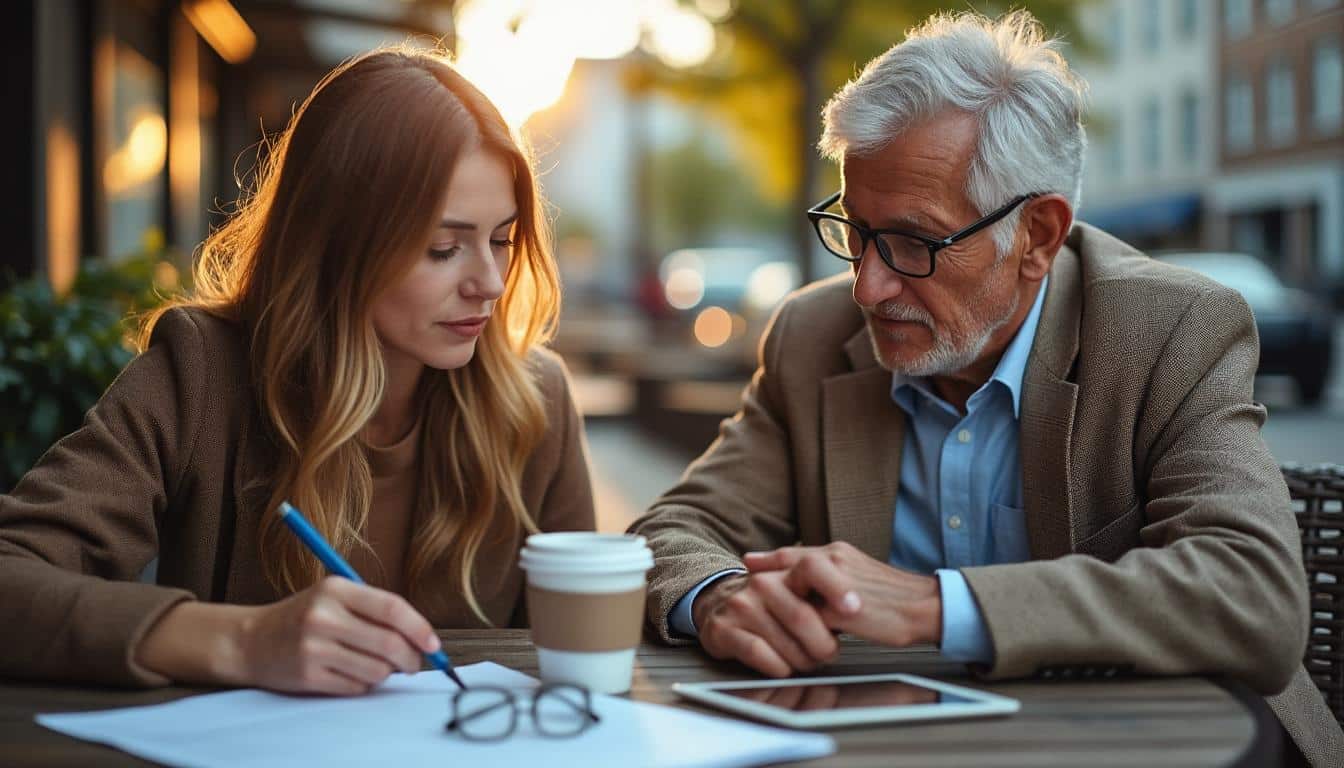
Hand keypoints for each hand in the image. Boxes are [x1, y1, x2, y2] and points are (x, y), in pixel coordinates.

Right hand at [137, 576, 440, 694]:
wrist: (251, 640)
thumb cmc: (303, 616)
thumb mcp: (334, 597)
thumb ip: (374, 610)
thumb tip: (422, 637)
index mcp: (336, 589)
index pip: (392, 608)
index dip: (419, 628)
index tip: (434, 644)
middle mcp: (324, 616)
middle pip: (389, 643)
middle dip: (411, 658)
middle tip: (414, 663)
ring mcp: (314, 648)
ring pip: (377, 669)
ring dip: (386, 673)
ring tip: (376, 665)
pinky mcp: (307, 676)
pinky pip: (356, 687)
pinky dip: (364, 684)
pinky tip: (351, 673)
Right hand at [691, 571, 844, 677]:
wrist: (715, 605)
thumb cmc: (768, 605)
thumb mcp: (795, 592)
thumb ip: (823, 595)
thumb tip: (860, 608)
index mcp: (785, 572)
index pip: (813, 568)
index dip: (837, 588)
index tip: (855, 607)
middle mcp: (762, 584)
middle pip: (804, 617)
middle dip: (824, 645)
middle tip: (829, 654)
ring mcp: (742, 606)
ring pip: (786, 643)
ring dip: (803, 661)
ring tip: (806, 661)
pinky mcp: (724, 629)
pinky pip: (761, 654)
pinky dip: (779, 667)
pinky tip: (783, 667)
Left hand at [743, 542, 941, 647]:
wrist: (925, 607)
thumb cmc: (895, 598)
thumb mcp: (859, 577)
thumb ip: (832, 578)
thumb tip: (811, 588)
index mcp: (839, 553)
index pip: (795, 553)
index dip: (769, 558)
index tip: (749, 562)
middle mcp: (835, 560)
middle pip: (787, 566)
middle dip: (765, 578)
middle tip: (746, 586)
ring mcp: (836, 583)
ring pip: (793, 588)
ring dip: (783, 604)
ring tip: (772, 615)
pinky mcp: (841, 609)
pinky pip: (808, 618)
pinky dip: (799, 628)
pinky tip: (795, 636)